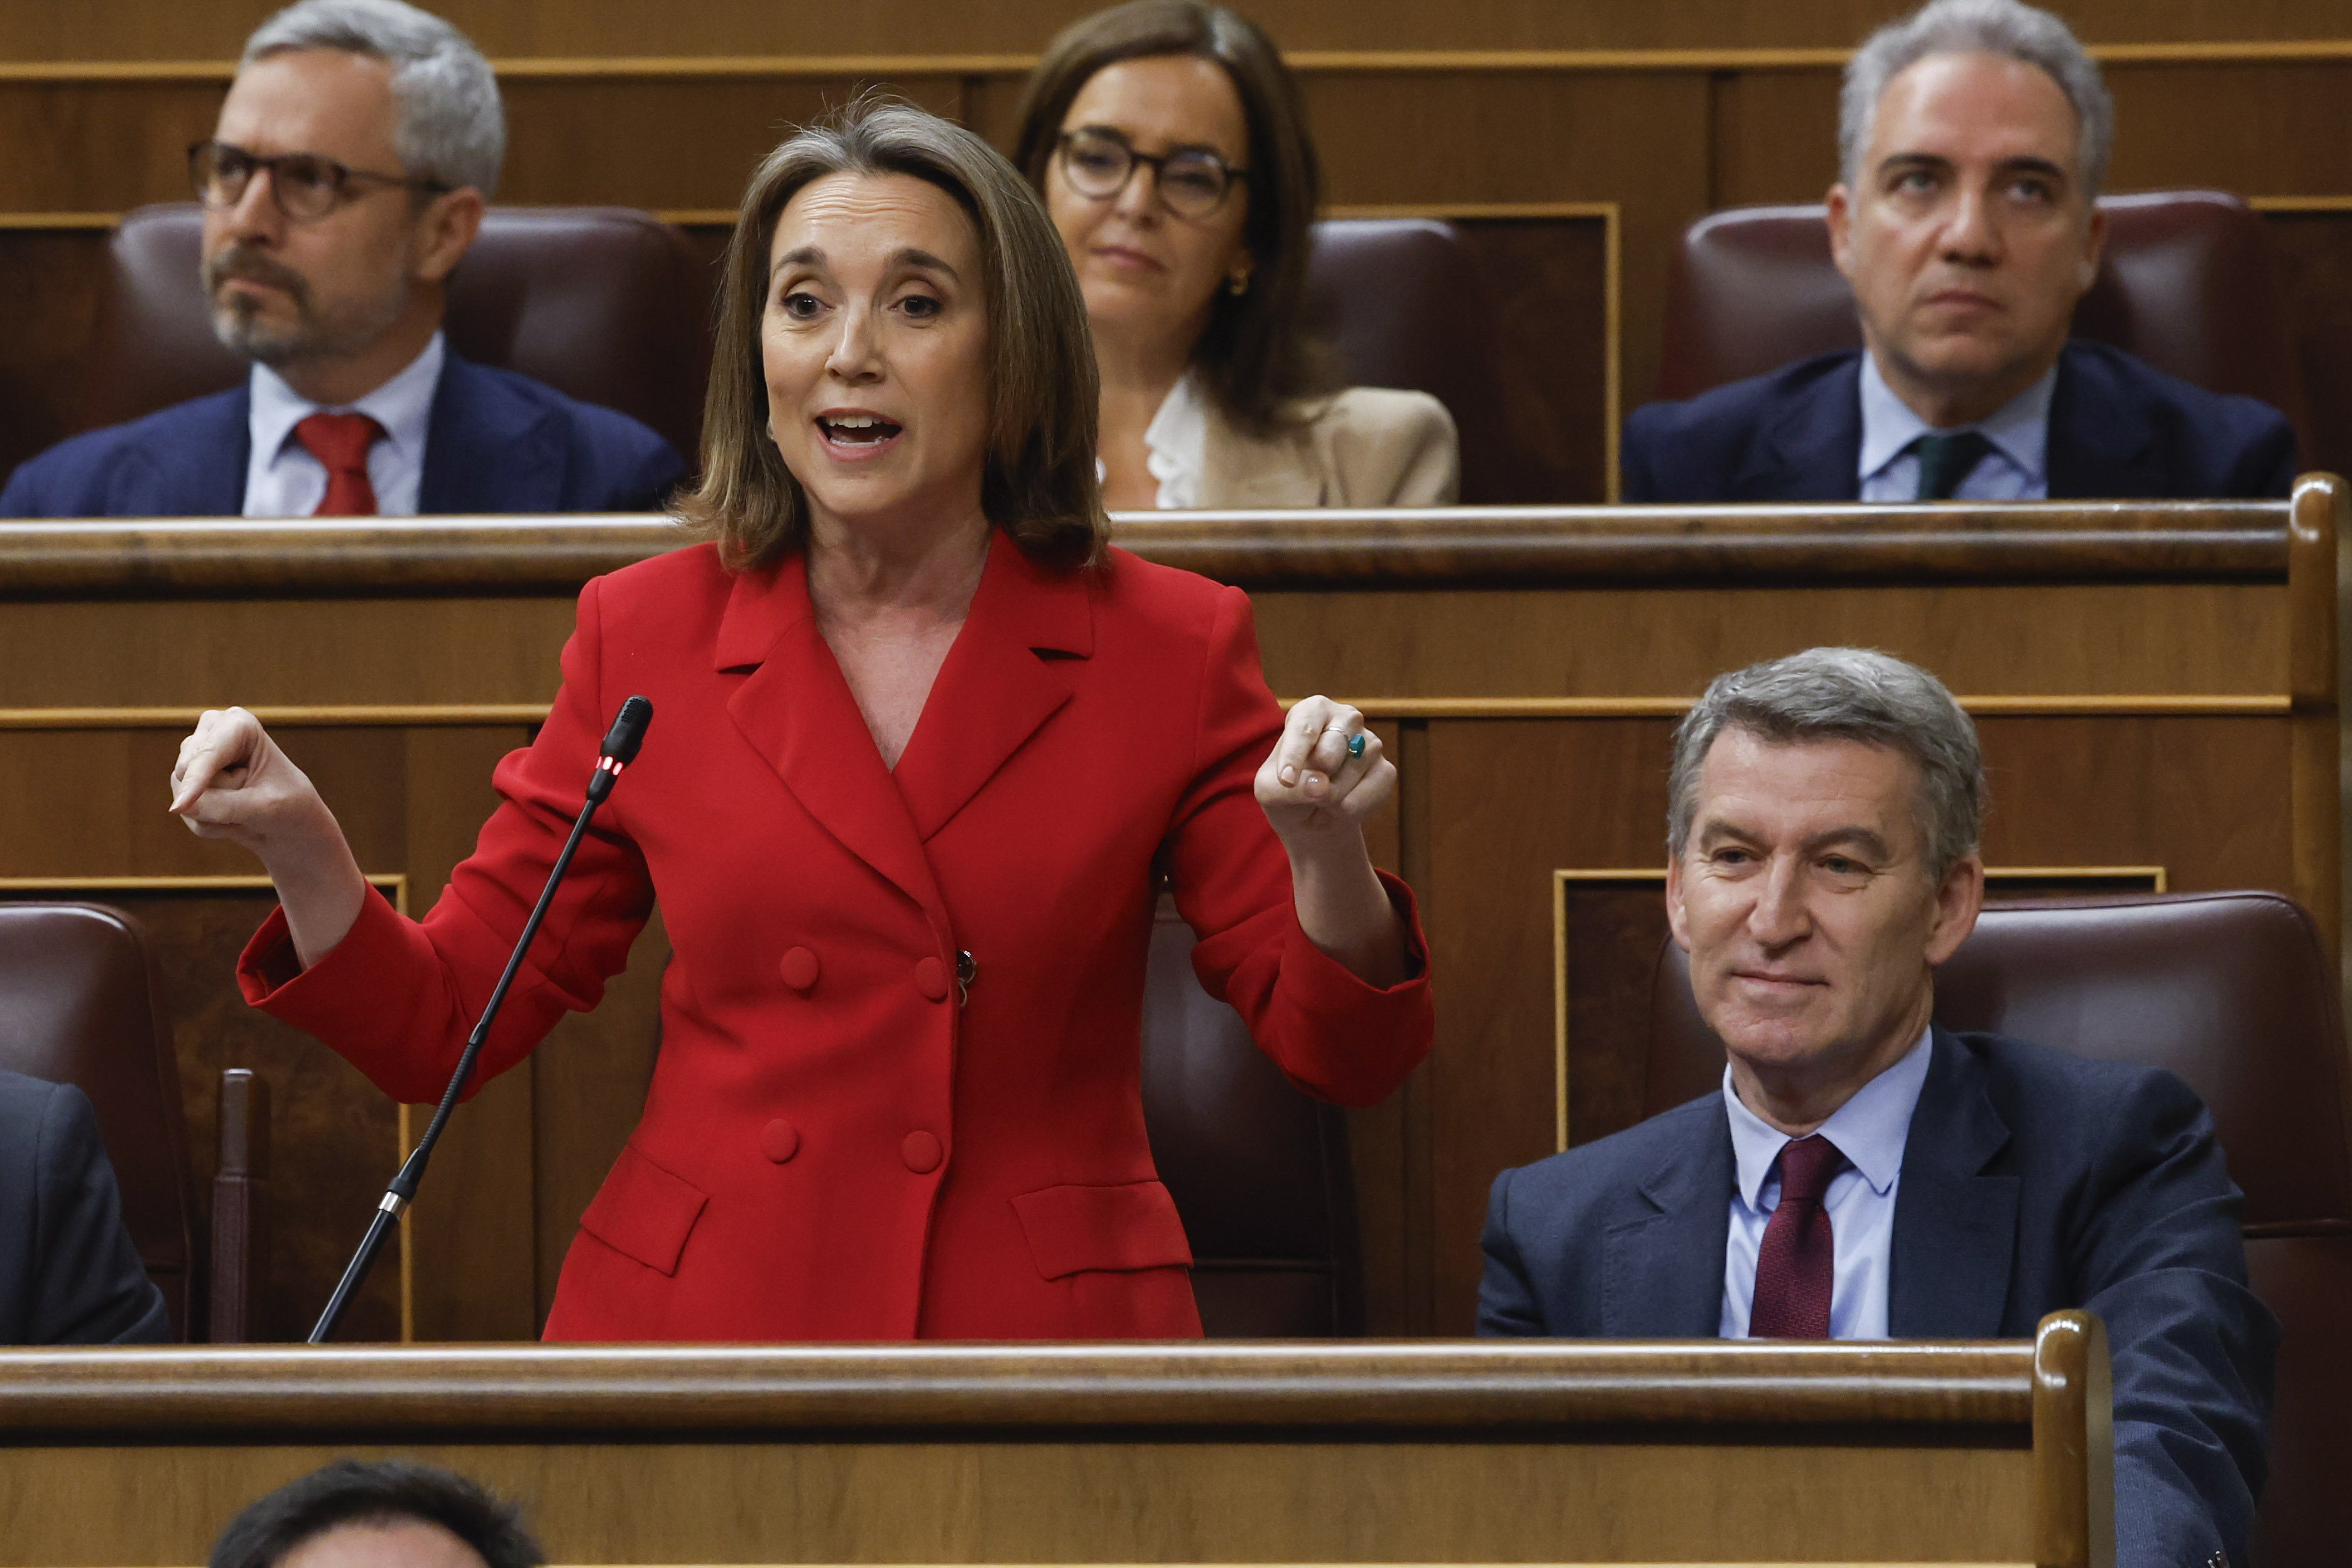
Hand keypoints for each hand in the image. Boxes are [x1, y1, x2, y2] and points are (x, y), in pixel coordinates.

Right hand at [169, 707, 326, 849]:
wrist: (290, 819)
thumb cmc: (288, 805)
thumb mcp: (265, 808)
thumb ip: (222, 806)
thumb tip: (177, 808)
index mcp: (239, 724)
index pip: (207, 755)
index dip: (195, 782)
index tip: (181, 807)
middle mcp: (211, 732)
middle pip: (188, 774)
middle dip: (219, 799)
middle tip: (252, 795)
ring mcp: (195, 754)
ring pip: (183, 794)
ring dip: (215, 814)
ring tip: (245, 806)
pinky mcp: (186, 778)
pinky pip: (186, 811)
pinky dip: (210, 823)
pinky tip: (232, 815)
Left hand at [1255, 697, 1392, 849]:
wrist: (1311, 819)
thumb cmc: (1285, 794)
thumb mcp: (1271, 791)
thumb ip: (1288, 788)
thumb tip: (1321, 787)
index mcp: (1313, 711)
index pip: (1304, 729)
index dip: (1294, 757)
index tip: (1286, 781)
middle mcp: (1345, 718)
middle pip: (1330, 752)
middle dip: (1315, 781)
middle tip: (1308, 791)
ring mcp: (1370, 742)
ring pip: (1351, 774)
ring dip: (1330, 799)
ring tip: (1322, 799)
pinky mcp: (1386, 769)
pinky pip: (1370, 793)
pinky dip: (1350, 809)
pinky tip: (1340, 806)